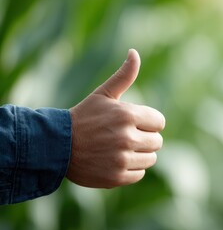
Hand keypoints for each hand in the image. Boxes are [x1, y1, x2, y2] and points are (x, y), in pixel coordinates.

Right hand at [67, 49, 164, 187]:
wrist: (57, 145)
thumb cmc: (83, 117)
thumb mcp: (103, 94)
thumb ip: (124, 76)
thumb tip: (134, 52)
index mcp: (128, 115)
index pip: (159, 122)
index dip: (148, 122)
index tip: (134, 123)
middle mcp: (127, 138)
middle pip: (157, 141)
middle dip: (145, 138)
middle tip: (125, 137)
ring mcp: (122, 159)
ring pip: (151, 159)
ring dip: (140, 154)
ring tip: (120, 149)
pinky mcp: (117, 177)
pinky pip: (139, 174)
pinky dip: (130, 169)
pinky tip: (115, 161)